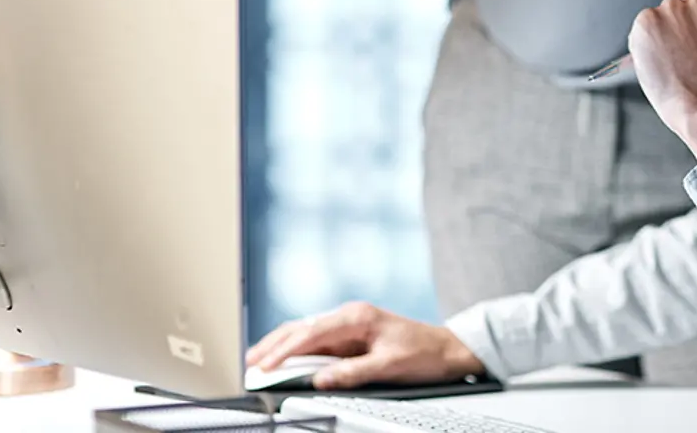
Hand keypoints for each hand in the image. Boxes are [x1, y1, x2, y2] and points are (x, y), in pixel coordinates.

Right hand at [245, 301, 483, 390]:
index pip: (311, 333)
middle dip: (274, 345)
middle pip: (302, 328)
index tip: (265, 366)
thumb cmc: (424, 353)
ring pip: (306, 333)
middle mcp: (350, 316)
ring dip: (282, 347)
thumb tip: (320, 379)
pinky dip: (297, 351)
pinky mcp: (352, 336)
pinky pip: (318, 342)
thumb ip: (353, 372)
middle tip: (250, 364)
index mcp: (357, 317)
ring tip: (258, 361)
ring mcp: (350, 326)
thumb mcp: (389, 366)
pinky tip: (284, 360)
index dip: (285, 351)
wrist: (447, 349)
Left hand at [627, 0, 696, 158]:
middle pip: (685, 7)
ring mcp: (673, 8)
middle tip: (692, 61)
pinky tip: (663, 66)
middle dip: (685, 29)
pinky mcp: (647, 21)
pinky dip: (647, 46)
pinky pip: (643, 30)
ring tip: (678, 67)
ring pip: (664, 18)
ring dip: (665, 36)